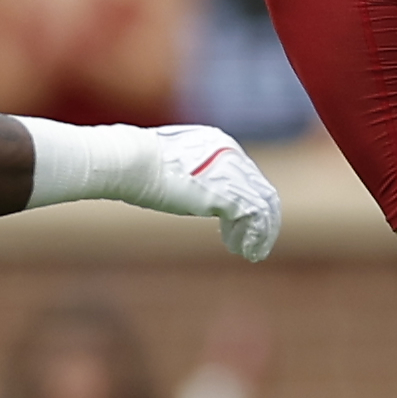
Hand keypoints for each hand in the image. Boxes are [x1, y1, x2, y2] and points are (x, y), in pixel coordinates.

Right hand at [139, 125, 282, 261]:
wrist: (131, 161)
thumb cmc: (139, 165)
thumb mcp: (176, 167)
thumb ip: (195, 176)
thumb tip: (197, 194)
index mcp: (221, 144)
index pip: (248, 176)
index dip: (248, 203)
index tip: (236, 225)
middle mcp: (233, 155)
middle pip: (262, 190)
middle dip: (261, 220)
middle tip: (252, 243)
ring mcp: (233, 173)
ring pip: (265, 207)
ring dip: (261, 234)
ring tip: (251, 253)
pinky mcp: (228, 193)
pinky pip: (255, 219)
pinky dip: (254, 237)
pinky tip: (244, 251)